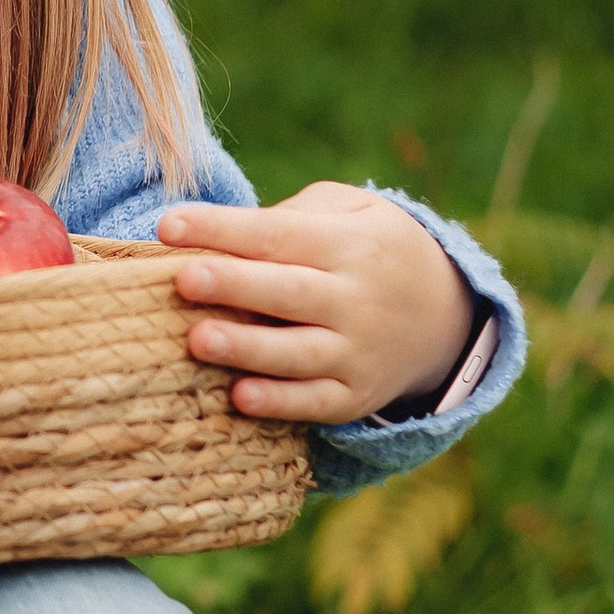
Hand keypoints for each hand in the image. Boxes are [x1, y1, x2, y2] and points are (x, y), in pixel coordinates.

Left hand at [156, 184, 475, 422]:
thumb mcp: (349, 211)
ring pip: (299, 352)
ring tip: (197, 339)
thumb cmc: (367, 247)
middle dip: (235, 285)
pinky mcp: (355, 395)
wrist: (445, 313)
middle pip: (289, 292)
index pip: (278, 233)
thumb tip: (222, 233)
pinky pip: (317, 401)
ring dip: (247, 349)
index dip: (223, 228)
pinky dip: (281, 402)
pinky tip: (240, 397)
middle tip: (183, 279)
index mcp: (348, 243)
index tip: (168, 226)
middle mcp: (356, 298)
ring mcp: (359, 350)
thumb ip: (291, 215)